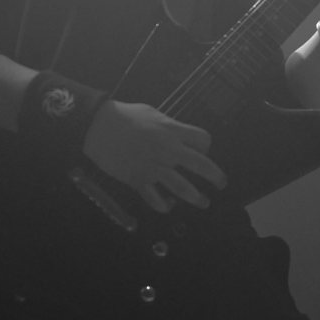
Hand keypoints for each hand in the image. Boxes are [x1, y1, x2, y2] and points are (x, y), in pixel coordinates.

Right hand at [83, 101, 226, 213]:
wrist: (97, 127)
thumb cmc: (124, 115)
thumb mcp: (152, 113)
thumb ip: (168, 126)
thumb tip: (177, 133)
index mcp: (172, 131)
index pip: (203, 140)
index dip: (206, 145)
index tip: (202, 149)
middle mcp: (168, 151)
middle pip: (202, 165)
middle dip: (216, 176)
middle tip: (222, 183)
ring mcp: (154, 168)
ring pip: (182, 188)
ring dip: (196, 198)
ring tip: (204, 203)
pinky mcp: (138, 181)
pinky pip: (156, 199)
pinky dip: (164, 206)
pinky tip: (168, 206)